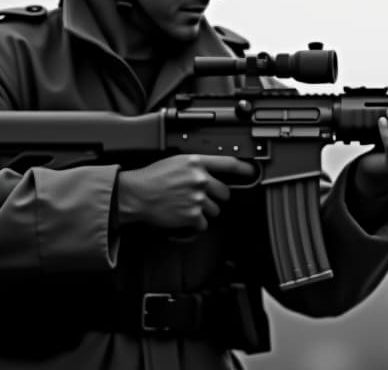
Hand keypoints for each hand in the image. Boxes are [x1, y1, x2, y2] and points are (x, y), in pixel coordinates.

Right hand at [117, 154, 255, 232]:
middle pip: (225, 193)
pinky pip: (203, 224)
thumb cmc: (151, 178)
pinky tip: (182, 217)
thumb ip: (196, 166)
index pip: (229, 163)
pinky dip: (194, 225)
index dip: (245, 168)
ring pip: (215, 210)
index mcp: (196, 162)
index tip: (253, 171)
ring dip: (204, 212)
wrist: (135, 195)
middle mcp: (199, 179)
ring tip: (185, 206)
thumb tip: (210, 173)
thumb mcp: (176, 162)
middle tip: (199, 198)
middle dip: (215, 197)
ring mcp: (197, 198)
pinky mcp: (192, 215)